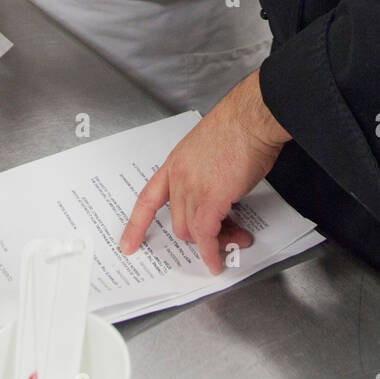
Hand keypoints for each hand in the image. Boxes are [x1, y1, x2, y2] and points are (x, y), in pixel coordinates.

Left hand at [118, 71, 291, 274]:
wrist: (251, 118)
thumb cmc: (238, 126)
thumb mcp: (209, 149)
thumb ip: (206, 174)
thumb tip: (220, 197)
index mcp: (176, 163)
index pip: (149, 199)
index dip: (137, 224)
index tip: (128, 244)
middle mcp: (179, 177)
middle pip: (178, 222)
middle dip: (200, 235)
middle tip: (225, 234)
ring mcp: (193, 188)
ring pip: (192, 231)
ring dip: (213, 243)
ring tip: (235, 240)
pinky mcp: (212, 199)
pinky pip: (206, 236)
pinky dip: (211, 252)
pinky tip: (217, 260)